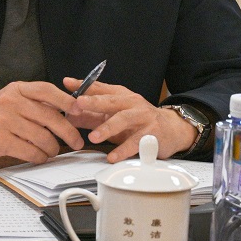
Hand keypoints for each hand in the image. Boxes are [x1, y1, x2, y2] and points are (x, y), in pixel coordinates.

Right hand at [0, 81, 83, 163]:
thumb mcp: (9, 99)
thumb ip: (32, 102)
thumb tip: (66, 111)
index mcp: (16, 89)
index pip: (48, 91)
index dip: (67, 101)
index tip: (80, 110)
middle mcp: (11, 102)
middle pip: (51, 118)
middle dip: (68, 133)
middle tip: (76, 142)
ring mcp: (5, 121)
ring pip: (43, 138)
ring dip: (52, 149)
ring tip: (51, 151)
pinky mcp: (0, 141)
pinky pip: (30, 152)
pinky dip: (39, 157)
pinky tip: (38, 157)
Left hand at [63, 78, 196, 162]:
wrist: (171, 130)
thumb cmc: (139, 121)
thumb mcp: (115, 114)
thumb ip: (92, 115)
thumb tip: (68, 116)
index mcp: (122, 96)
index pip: (101, 88)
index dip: (84, 86)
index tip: (68, 84)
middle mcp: (133, 103)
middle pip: (112, 101)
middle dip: (94, 102)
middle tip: (77, 105)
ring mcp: (144, 117)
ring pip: (124, 120)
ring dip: (107, 128)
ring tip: (92, 137)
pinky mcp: (152, 134)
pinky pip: (136, 143)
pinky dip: (123, 150)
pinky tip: (112, 156)